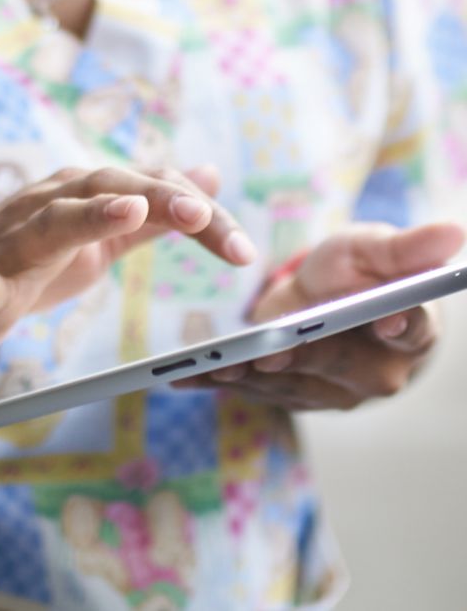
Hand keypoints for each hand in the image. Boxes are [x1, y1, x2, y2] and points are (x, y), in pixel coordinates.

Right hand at [0, 164, 255, 364]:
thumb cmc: (18, 267)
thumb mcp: (97, 239)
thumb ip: (151, 212)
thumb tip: (206, 177)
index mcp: (84, 198)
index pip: (153, 192)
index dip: (201, 216)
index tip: (244, 250)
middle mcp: (50, 204)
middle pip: (114, 190)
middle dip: (165, 201)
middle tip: (206, 219)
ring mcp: (8, 242)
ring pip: (53, 221)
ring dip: (90, 214)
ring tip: (129, 211)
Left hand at [176, 222, 464, 410]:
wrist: (334, 295)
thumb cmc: (362, 267)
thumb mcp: (378, 247)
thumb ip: (409, 247)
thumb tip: (456, 229)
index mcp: (410, 330)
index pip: (409, 330)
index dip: (396, 325)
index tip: (382, 317)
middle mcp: (377, 372)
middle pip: (334, 362)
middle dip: (298, 355)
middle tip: (266, 352)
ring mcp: (336, 392)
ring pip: (290, 383)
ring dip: (248, 375)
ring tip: (210, 366)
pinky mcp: (297, 397)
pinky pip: (259, 391)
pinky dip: (224, 383)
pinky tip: (186, 379)